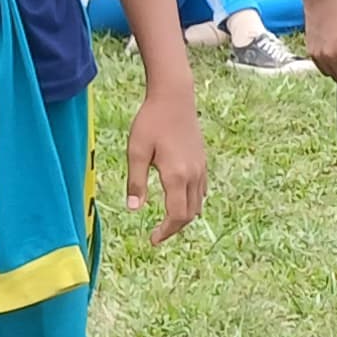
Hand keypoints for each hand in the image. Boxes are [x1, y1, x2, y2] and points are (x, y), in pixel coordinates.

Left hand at [125, 78, 205, 241]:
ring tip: (167, 221)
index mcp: (176, 175)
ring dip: (183, 216)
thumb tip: (134, 209)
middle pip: (189, 214)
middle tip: (158, 235)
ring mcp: (200, 168)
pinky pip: (201, 191)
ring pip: (198, 203)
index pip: (176, 215)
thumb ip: (136, 182)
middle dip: (174, 228)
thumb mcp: (136, 151)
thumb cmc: (151, 121)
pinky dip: (191, 202)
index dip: (165, 231)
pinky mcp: (202, 161)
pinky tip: (179, 200)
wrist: (174, 97)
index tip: (152, 240)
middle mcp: (193, 175)